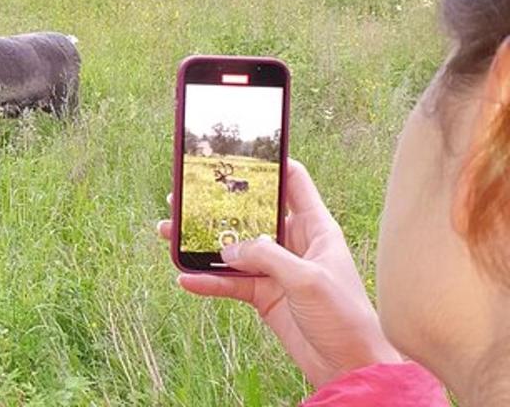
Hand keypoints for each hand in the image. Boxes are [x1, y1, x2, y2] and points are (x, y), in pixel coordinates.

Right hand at [157, 159, 401, 387]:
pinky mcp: (264, 296)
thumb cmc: (346, 317)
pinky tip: (185, 278)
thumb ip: (266, 256)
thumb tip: (229, 248)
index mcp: (315, 228)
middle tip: (185, 196)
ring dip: (201, 243)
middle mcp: (293, 243)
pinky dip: (207, 280)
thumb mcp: (307, 279)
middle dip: (217, 205)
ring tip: (169, 233)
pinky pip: (229, 283)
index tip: (237, 152)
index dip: (268, 164)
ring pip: (232, 248)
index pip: (293, 182)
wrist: (351, 367)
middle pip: (249, 214)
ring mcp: (276, 270)